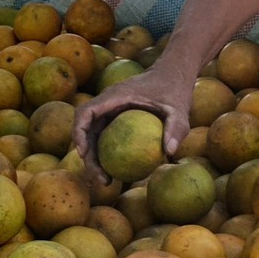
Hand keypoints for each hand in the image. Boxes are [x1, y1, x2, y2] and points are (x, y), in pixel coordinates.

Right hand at [72, 67, 195, 187]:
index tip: (83, 154)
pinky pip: (105, 138)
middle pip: (86, 130)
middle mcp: (107, 103)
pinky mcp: (116, 119)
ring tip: (107, 182)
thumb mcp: (179, 108)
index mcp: (115, 96)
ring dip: (94, 159)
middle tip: (101, 179)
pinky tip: (118, 173)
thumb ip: (176, 127)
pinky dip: (105, 155)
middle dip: (87, 156)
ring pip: (93, 137)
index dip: (79, 133)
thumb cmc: (174, 89)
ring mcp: (110, 111)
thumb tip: (171, 151)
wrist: (173, 76)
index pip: (86, 112)